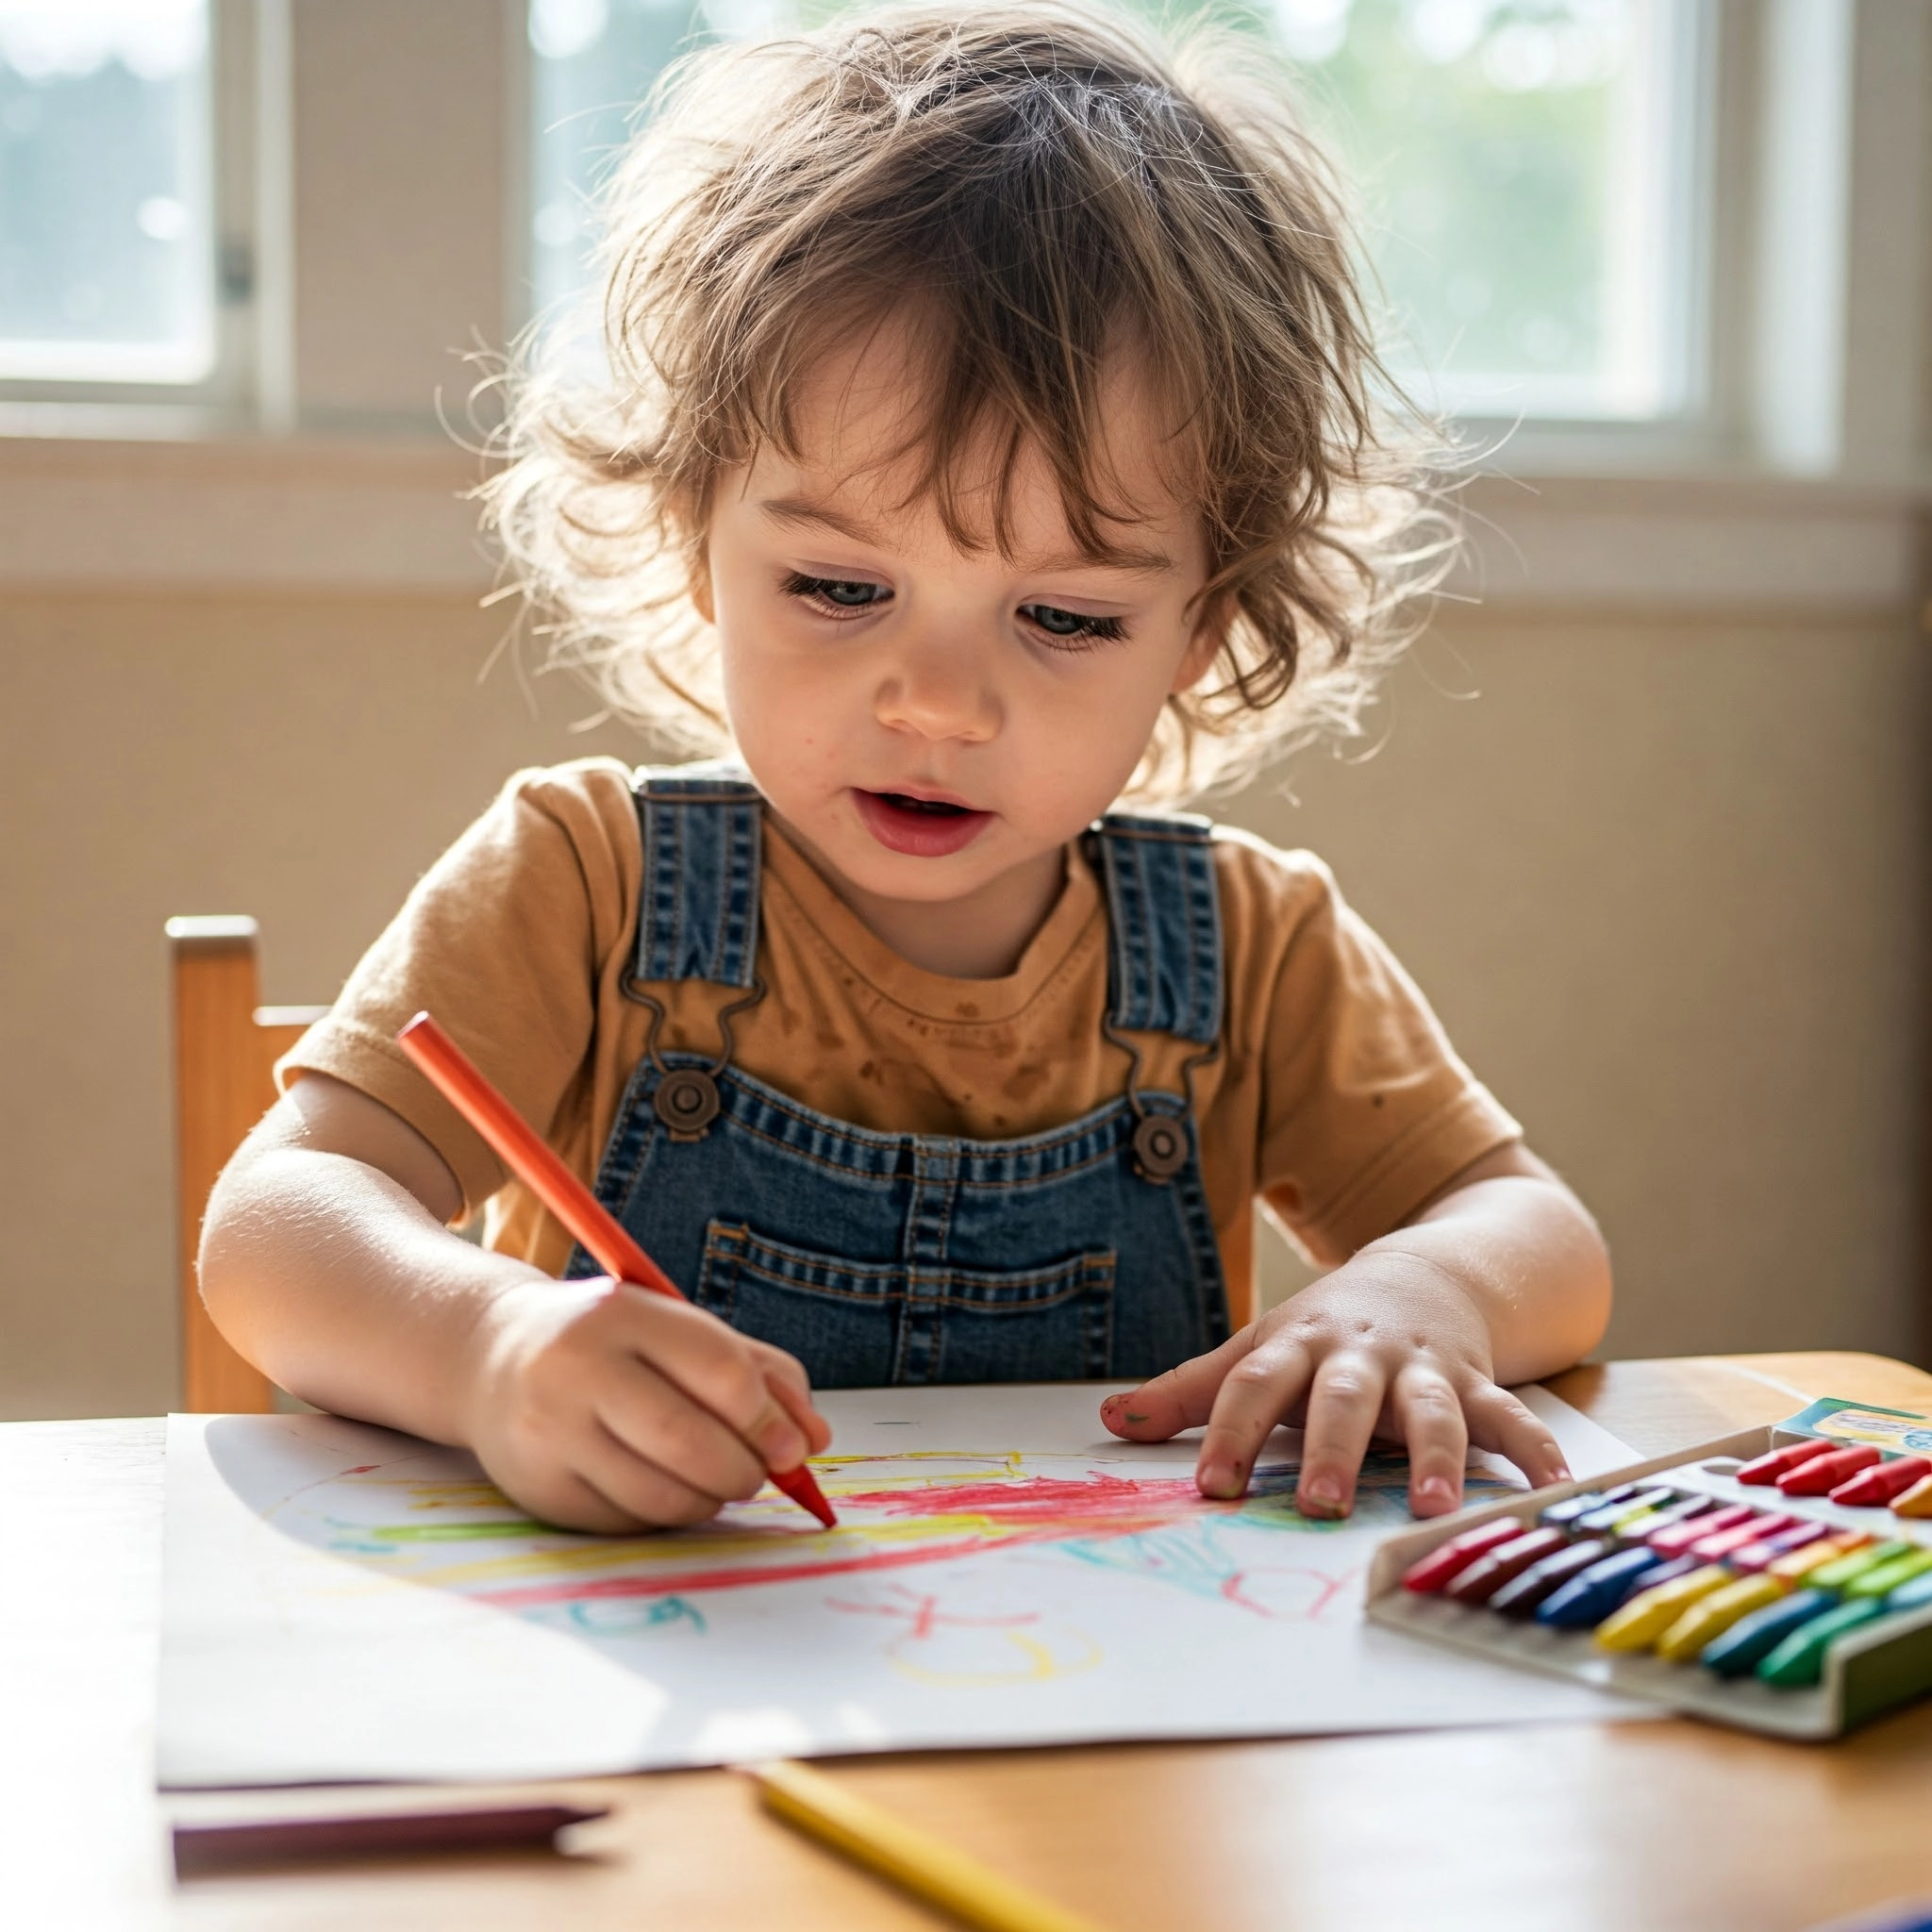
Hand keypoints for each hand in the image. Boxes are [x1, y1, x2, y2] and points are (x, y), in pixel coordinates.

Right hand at [463, 1277, 831, 1531]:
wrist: (495, 1355)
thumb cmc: (614, 1343)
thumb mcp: (679, 1330)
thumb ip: (758, 1373)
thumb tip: (813, 1439)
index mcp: (622, 1314)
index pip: (720, 1371)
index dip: (772, 1418)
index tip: (796, 1444)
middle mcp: (576, 1368)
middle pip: (689, 1440)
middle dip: (747, 1469)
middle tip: (762, 1473)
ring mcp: (547, 1432)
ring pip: (661, 1493)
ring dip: (713, 1499)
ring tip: (720, 1481)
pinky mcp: (537, 1489)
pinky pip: (629, 1521)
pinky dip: (668, 1514)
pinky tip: (669, 1488)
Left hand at [1099, 1253, 1568, 1518]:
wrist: (1422, 1273)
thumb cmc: (1325, 1329)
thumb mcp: (1260, 1347)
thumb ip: (1192, 1389)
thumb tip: (1113, 1419)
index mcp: (1297, 1346)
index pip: (1253, 1385)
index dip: (1229, 1430)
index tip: (1211, 1486)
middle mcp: (1360, 1355)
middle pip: (1340, 1400)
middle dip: (1329, 1450)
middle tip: (1316, 1504)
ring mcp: (1423, 1367)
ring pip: (1431, 1409)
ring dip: (1434, 1457)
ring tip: (1432, 1507)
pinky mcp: (1476, 1381)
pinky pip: (1510, 1415)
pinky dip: (1535, 1449)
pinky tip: (1555, 1488)